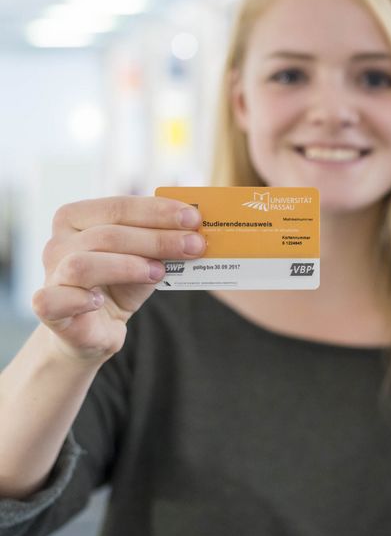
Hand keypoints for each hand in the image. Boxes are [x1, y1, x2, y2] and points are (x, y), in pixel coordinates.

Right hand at [31, 196, 204, 361]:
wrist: (94, 328)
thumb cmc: (121, 284)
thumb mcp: (146, 258)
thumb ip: (163, 242)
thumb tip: (197, 229)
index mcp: (78, 218)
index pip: (119, 206)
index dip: (158, 211)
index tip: (194, 218)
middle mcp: (59, 242)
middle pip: (108, 234)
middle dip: (157, 239)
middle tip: (195, 245)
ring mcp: (51, 274)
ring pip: (83, 263)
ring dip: (127, 265)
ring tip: (160, 272)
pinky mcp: (48, 307)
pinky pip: (54, 299)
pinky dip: (79, 299)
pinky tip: (99, 301)